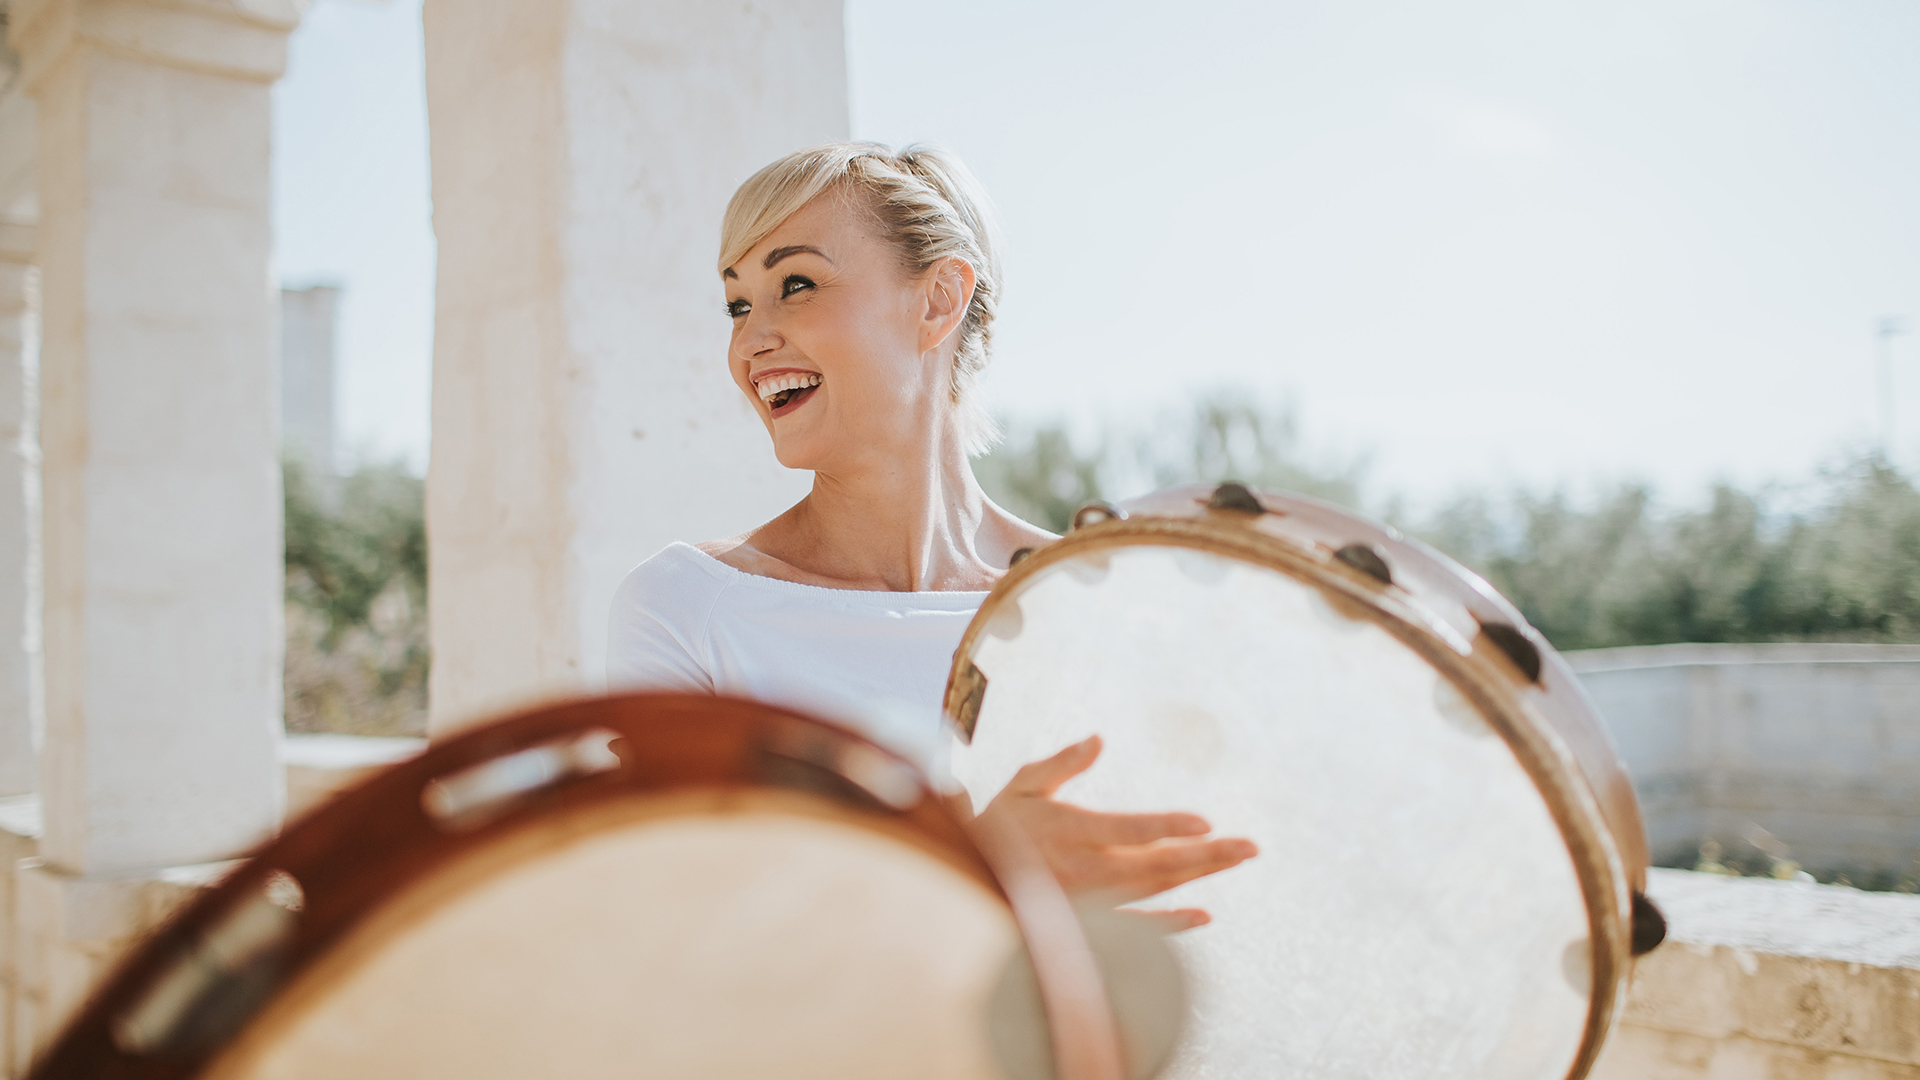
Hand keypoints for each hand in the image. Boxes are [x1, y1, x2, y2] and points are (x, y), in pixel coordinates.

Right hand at [980, 735, 1257, 930]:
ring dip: (1198, 877)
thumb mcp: (1021, 785)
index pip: (1128, 829)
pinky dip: (1170, 924)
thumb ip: (1061, 765)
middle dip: (1206, 855)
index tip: (1205, 823)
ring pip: (1153, 891)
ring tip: (1236, 859)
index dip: (1167, 827)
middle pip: (1155, 864)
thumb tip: (1098, 741)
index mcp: (1068, 829)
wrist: (967, 880)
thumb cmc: (997, 824)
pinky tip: (1203, 915)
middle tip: (1250, 847)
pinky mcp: (1087, 921)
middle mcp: (1083, 868)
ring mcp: (1088, 900)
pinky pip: (1134, 927)